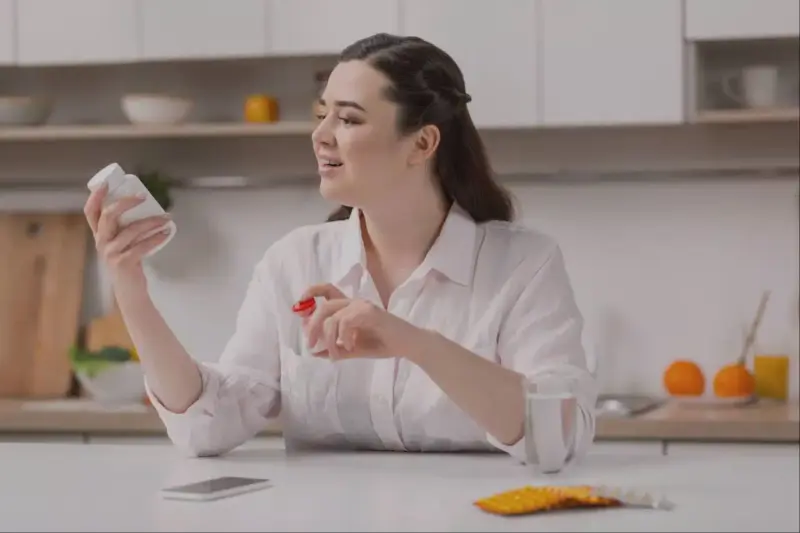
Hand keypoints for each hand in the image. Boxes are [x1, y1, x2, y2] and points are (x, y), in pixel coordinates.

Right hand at [83, 183, 171, 289]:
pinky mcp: (124, 262)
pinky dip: (157, 237)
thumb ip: (124, 229)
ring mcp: (111, 253)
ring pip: (132, 229)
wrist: (130, 291)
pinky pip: (143, 245)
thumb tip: (144, 207)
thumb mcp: (121, 244)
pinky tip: (166, 232)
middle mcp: (101, 242)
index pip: (90, 212)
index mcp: (99, 235)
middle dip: (126, 202)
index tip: (107, 184)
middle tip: (144, 196)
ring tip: (166, 217)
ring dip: (152, 221)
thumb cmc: (128, 263)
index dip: (96, 197)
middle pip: (108, 215)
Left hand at [298, 283, 416, 360]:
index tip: (300, 302)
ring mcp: (362, 305)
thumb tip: (316, 353)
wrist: (408, 345)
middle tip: (311, 344)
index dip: (312, 292)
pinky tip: (352, 346)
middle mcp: (354, 302)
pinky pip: (345, 322)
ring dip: (329, 338)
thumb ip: (336, 349)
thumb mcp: (354, 349)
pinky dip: (344, 337)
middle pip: (324, 305)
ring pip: (333, 317)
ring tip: (336, 353)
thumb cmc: (383, 344)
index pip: (328, 291)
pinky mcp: (370, 312)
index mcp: (350, 307)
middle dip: (313, 326)